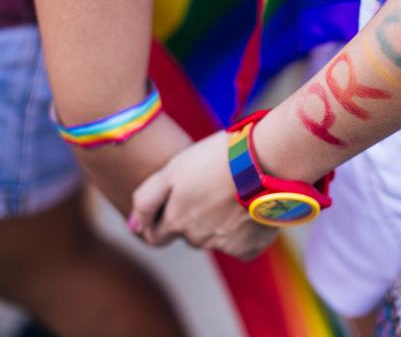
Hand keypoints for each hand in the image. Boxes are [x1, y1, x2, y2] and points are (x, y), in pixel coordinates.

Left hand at [129, 131, 277, 259]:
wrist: (263, 161)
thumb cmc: (215, 158)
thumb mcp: (173, 169)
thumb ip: (146, 200)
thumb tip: (132, 227)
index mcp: (177, 221)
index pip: (156, 236)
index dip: (161, 219)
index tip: (176, 200)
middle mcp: (198, 239)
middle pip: (188, 235)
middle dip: (192, 217)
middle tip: (208, 188)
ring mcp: (226, 245)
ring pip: (215, 238)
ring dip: (218, 222)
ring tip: (231, 191)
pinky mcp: (252, 245)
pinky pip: (242, 245)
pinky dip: (243, 232)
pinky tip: (248, 208)